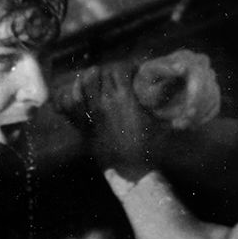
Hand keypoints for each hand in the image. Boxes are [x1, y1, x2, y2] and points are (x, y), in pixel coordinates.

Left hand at [63, 62, 161, 177]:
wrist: (131, 171)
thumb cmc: (150, 147)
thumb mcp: (162, 123)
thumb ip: (164, 105)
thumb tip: (170, 88)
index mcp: (125, 99)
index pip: (119, 69)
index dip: (127, 67)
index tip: (133, 72)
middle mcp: (104, 103)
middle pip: (99, 74)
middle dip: (107, 72)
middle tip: (115, 78)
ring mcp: (90, 114)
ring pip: (81, 85)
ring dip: (88, 80)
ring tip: (97, 82)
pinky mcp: (81, 125)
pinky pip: (67, 106)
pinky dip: (69, 97)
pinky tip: (77, 95)